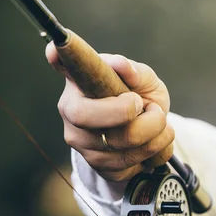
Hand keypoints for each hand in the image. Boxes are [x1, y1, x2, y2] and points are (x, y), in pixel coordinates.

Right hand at [46, 43, 173, 181]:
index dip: (59, 59)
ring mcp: (81, 142)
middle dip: (126, 112)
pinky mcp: (97, 166)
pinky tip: (153, 142)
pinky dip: (155, 152)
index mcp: (80, 82)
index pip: (64, 65)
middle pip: (85, 116)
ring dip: (155, 132)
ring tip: (159, 122)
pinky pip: (130, 164)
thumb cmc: (139, 99)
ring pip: (119, 143)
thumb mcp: (144, 81)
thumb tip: (123, 67)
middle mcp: (72, 112)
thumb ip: (136, 72)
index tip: (55, 49)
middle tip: (148, 107)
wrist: (147, 136)